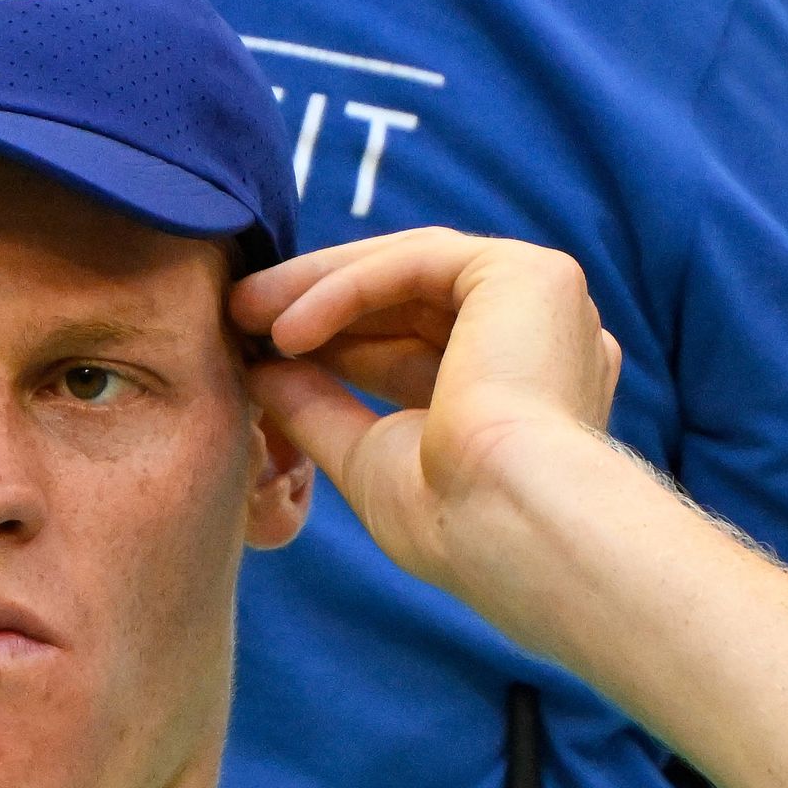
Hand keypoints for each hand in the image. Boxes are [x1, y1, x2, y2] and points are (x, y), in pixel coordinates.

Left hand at [231, 230, 621, 601]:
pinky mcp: (533, 275)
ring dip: (320, 286)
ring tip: (245, 313)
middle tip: (240, 313)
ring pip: (411, 268)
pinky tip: (287, 329)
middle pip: (411, 296)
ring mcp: (546, 304)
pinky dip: (346, 287)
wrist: (508, 526)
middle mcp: (545, 339)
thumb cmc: (452, 522)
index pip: (416, 342)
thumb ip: (320, 409)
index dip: (337, 340)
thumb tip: (262, 373)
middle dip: (318, 303)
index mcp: (523, 388)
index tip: (263, 348)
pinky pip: (418, 261)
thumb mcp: (367, 456)